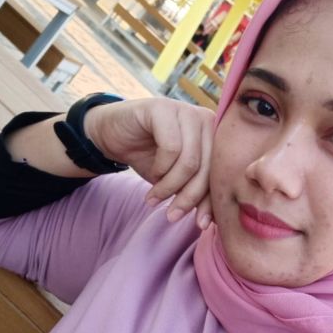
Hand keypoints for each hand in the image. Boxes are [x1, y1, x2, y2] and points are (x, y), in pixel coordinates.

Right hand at [86, 97, 214, 228]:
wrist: (113, 136)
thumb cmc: (148, 157)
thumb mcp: (175, 180)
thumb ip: (194, 193)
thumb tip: (208, 223)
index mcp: (215, 135)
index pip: (220, 174)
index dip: (210, 201)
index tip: (200, 224)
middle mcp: (206, 119)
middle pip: (207, 169)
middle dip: (188, 198)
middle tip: (171, 215)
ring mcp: (185, 110)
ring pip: (190, 161)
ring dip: (170, 186)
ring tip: (155, 197)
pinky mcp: (163, 108)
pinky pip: (171, 148)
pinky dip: (161, 168)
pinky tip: (153, 174)